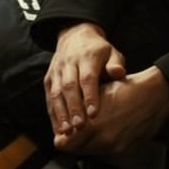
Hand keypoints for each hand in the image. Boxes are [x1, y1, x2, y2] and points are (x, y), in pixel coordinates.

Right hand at [44, 23, 125, 140]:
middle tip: (79, 126)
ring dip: (60, 113)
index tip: (94, 114)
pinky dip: (53, 114)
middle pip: (69, 87)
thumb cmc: (99, 51)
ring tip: (66, 131)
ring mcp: (56, 71)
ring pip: (56, 93)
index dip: (90, 95)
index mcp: (87, 57)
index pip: (87, 77)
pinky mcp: (49, 79)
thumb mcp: (111, 52)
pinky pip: (49, 98)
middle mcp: (68, 63)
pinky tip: (58, 129)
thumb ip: (115, 63)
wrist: (74, 37)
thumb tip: (119, 73)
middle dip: (73, 107)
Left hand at [53, 67, 168, 155]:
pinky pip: (107, 153)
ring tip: (96, 128)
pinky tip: (110, 130)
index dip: (62, 137)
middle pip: (76, 151)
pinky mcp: (126, 151)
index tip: (64, 132)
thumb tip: (64, 124)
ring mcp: (115, 148)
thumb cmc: (125, 90)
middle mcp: (102, 141)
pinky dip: (105, 144)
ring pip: (91, 152)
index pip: (63, 145)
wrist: (155, 96)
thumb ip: (77, 112)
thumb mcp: (94, 96)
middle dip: (75, 141)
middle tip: (78, 129)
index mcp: (92, 126)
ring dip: (90, 143)